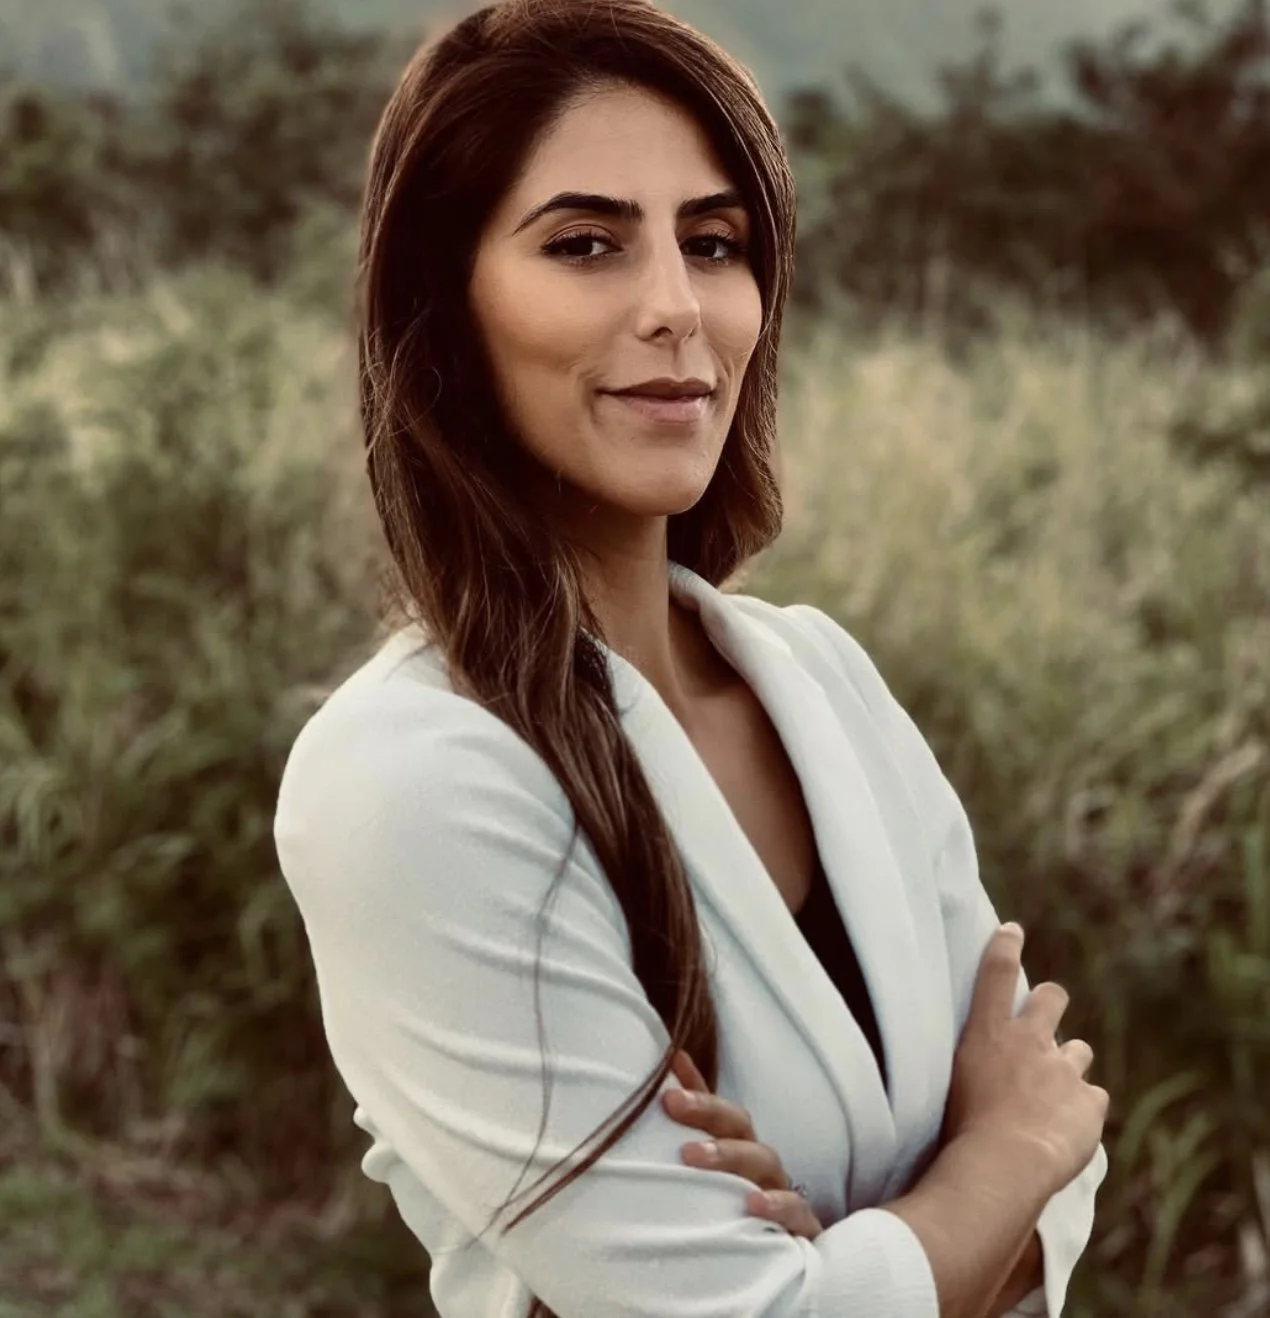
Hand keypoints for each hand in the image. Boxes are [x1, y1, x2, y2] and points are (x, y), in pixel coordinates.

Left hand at [661, 1049, 823, 1240]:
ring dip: (730, 1154)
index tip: (668, 1072)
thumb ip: (692, 1127)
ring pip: (764, 1161)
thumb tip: (668, 1070)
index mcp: (739, 1146)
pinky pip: (796, 1212)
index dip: (696, 1089)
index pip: (718, 1109)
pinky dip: (778, 1204)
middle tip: (671, 1103)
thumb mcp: (712, 1172)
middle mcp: (760, 1163)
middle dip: (706, 1110)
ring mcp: (782, 1191)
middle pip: (739, 1126)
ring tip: (692, 1156)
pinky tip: (753, 1204)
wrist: (789, 1260)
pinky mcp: (802, 1227)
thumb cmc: (738, 1208)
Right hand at [943, 923, 1108, 1196]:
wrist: (1004, 1163)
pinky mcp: (1090, 1102)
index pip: (997, 973)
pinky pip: (1093, 1098)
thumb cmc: (961, 1131)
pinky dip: (1082, 1109)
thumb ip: (969, 1067)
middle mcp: (1030, 1041)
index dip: (1005, 945)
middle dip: (1051, 999)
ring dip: (1069, 1064)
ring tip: (1054, 1092)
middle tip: (1046, 1012)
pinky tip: (1067, 1128)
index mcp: (989, 1032)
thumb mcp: (949, 1086)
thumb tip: (970, 1070)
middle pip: (1051, 997)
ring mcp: (1064, 1070)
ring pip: (1078, 1050)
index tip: (1012, 930)